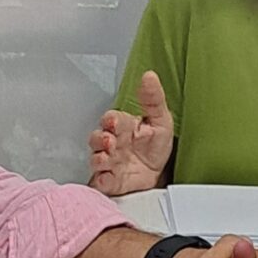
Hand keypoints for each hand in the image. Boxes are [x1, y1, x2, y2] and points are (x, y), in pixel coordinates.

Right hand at [89, 73, 174, 195]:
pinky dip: (102, 180)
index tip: (113, 123)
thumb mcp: (161, 120)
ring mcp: (109, 163)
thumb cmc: (155, 144)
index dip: (109, 121)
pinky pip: (100, 181)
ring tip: (106, 158)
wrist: (160, 173)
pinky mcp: (110, 181)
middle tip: (109, 141)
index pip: (110, 119)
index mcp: (122, 127)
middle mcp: (112, 144)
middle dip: (100, 140)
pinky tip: (108, 177)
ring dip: (98, 158)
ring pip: (95, 159)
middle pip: (96, 139)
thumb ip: (153, 99)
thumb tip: (149, 76)